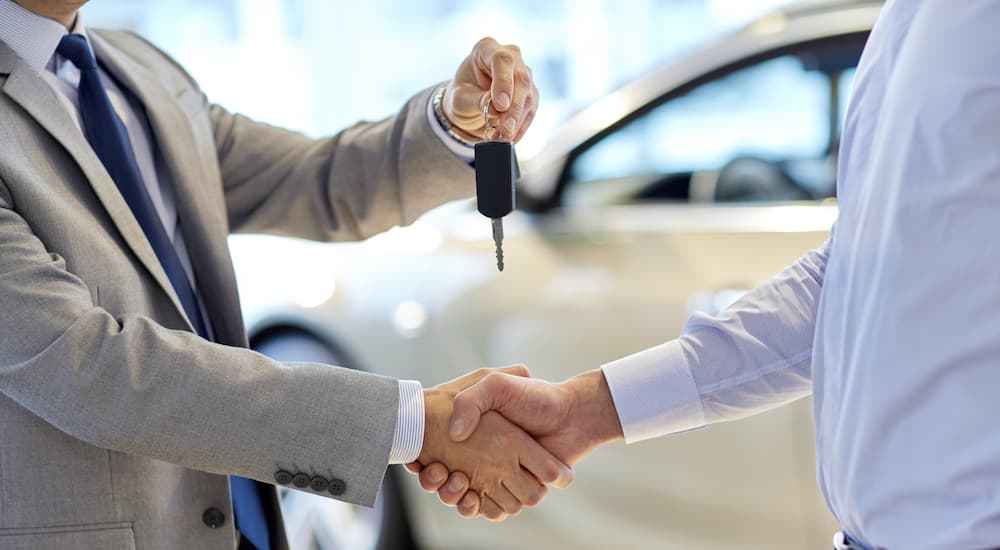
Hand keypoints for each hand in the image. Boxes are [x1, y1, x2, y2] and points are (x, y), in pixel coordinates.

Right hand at [411, 367, 573, 520]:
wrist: (573, 415)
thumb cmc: (536, 398)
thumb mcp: (497, 385)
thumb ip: (470, 401)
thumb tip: (454, 435)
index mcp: (477, 434)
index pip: (435, 453)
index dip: (422, 460)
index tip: (418, 458)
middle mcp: (484, 456)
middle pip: (444, 479)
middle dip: (434, 481)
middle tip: (434, 470)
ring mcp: (498, 475)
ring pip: (462, 497)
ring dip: (452, 494)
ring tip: (454, 479)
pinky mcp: (514, 492)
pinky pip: (488, 508)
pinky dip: (475, 507)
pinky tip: (471, 496)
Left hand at [443, 37, 538, 141]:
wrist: (469, 104)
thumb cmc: (461, 95)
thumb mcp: (460, 99)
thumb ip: (477, 100)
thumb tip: (496, 109)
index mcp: (487, 48)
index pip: (502, 60)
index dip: (504, 82)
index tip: (501, 105)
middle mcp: (510, 56)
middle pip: (521, 79)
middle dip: (514, 108)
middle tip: (505, 130)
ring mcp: (523, 73)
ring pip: (529, 96)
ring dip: (517, 121)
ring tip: (502, 138)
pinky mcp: (530, 92)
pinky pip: (531, 110)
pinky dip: (521, 126)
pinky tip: (511, 138)